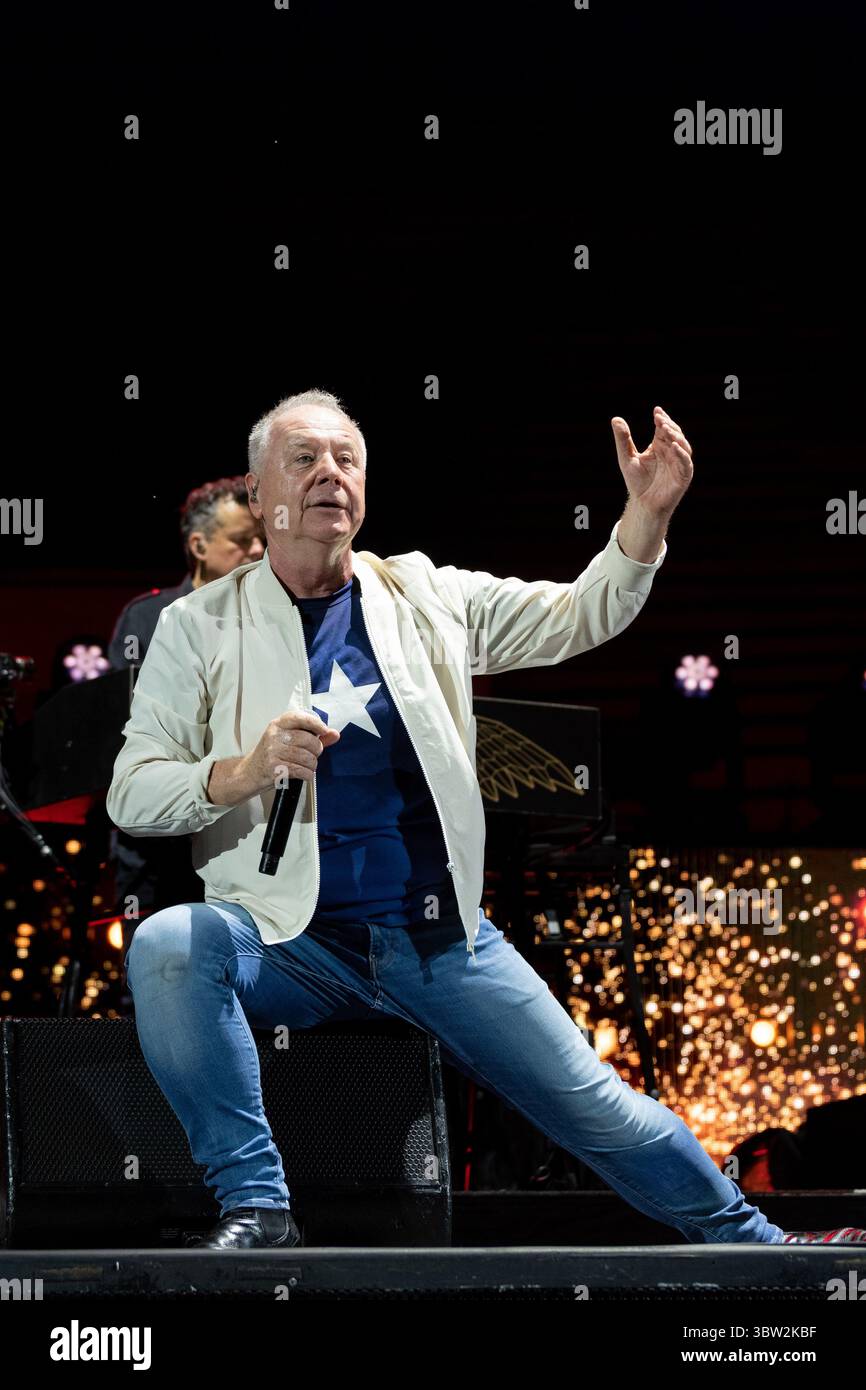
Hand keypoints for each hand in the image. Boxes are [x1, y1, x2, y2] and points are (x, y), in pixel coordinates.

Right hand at [240, 709, 339, 794]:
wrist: (249, 772)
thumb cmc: (272, 754)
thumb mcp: (287, 740)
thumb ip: (313, 736)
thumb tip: (334, 734)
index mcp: (278, 724)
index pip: (299, 718)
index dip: (315, 723)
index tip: (325, 730)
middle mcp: (274, 736)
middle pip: (308, 740)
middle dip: (317, 749)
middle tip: (313, 754)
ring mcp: (273, 752)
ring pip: (307, 757)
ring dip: (313, 764)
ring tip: (308, 765)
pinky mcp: (275, 768)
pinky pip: (302, 770)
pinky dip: (308, 774)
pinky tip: (304, 774)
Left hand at [611, 405, 693, 519]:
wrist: (642, 504)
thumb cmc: (637, 482)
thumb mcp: (626, 458)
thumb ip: (623, 440)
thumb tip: (615, 419)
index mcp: (660, 446)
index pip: (664, 428)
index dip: (662, 419)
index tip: (656, 411)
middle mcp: (672, 452)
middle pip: (675, 434)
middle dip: (668, 426)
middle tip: (659, 419)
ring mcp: (679, 463)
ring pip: (683, 446)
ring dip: (676, 436)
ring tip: (665, 429)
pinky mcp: (683, 476)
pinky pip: (686, 463)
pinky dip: (681, 454)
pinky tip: (673, 446)